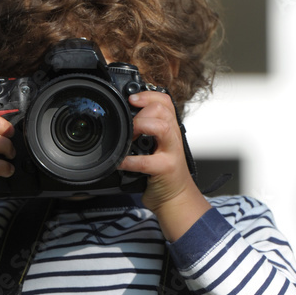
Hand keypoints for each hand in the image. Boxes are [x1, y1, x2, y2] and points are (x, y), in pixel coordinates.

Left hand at [118, 91, 209, 242]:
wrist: (175, 198)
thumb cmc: (163, 174)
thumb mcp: (156, 148)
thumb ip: (146, 133)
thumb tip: (122, 121)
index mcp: (170, 130)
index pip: (165, 102)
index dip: (148, 95)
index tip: (132, 98)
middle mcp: (173, 138)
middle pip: (162, 110)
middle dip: (142, 113)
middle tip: (130, 126)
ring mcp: (171, 153)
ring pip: (162, 127)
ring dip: (142, 127)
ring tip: (130, 138)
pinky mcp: (165, 169)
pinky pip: (145, 161)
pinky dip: (129, 161)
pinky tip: (120, 162)